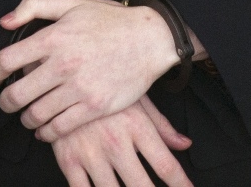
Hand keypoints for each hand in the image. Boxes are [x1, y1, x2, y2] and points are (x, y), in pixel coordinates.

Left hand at [0, 0, 193, 139]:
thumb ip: (34, 6)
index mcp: (54, 37)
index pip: (5, 62)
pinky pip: (57, 129)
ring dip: (26, 118)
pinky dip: (46, 132)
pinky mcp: (94, 106)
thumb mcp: (73, 2)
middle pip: (15, 96)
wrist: (150, 39)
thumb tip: (4, 22)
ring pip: (34, 116)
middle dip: (6, 102)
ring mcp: (79, 87)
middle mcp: (63, 64)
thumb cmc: (110, 20)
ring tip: (30, 114)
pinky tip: (46, 127)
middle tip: (10, 101)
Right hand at [51, 95, 192, 186]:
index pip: (165, 164)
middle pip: (141, 185)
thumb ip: (162, 126)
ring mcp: (91, 153)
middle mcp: (116, 142)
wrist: (65, 74)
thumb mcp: (138, 100)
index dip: (180, 184)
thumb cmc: (107, 86)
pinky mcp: (68, 160)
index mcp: (137, 126)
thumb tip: (185, 145)